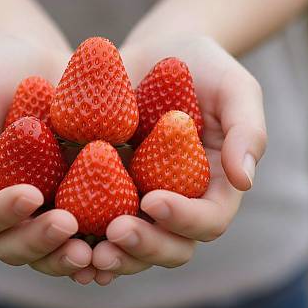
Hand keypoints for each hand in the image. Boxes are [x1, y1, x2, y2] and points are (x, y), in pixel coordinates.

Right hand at [0, 33, 96, 283]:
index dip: (3, 213)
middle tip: (68, 227)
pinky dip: (104, 235)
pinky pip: (90, 221)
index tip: (31, 195)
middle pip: (17, 244)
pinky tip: (125, 230)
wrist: (32, 57)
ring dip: (72, 255)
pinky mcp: (79, 189)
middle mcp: (9, 201)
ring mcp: (47, 199)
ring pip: (53, 246)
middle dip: (40, 242)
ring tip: (97, 250)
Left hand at [91, 36, 266, 284]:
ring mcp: (139, 198)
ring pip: (131, 246)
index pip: (207, 220)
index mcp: (212, 185)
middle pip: (170, 246)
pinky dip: (82, 236)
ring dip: (113, 255)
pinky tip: (61, 233)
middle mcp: (177, 200)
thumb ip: (246, 130)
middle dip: (145, 246)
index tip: (153, 199)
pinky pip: (95, 220)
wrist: (154, 52)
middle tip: (116, 233)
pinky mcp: (106, 186)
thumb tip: (245, 180)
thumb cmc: (200, 66)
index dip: (184, 219)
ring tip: (87, 250)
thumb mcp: (233, 88)